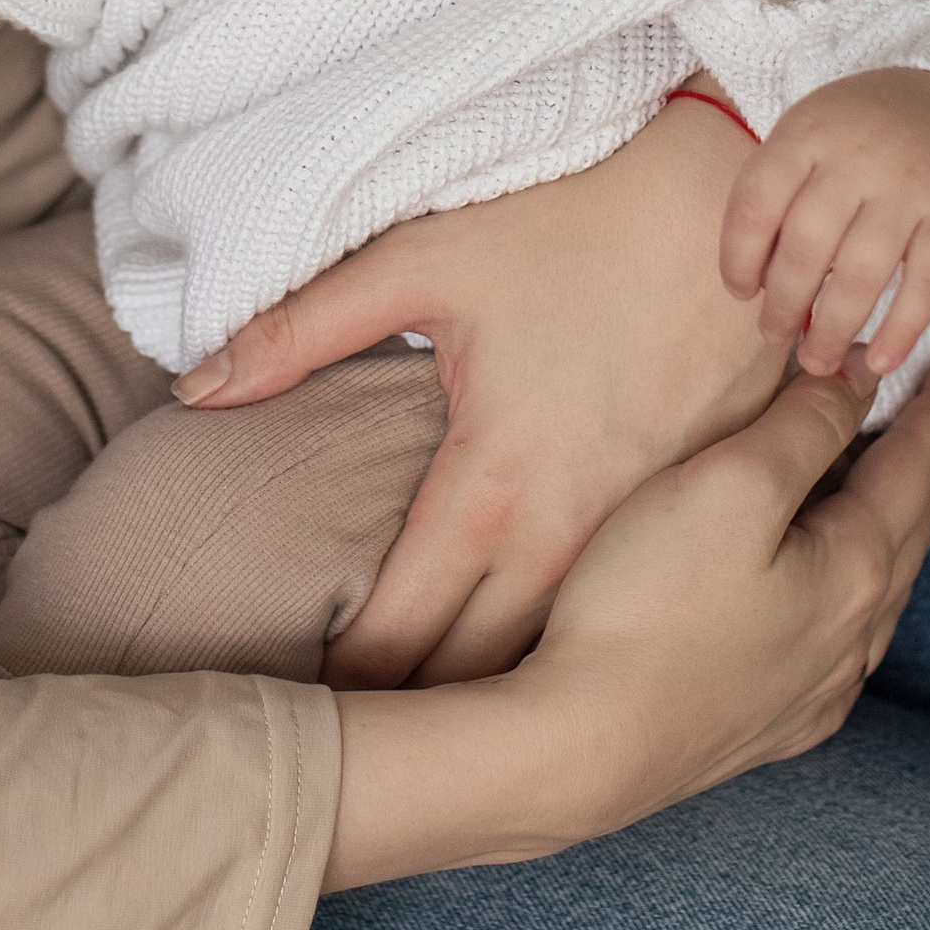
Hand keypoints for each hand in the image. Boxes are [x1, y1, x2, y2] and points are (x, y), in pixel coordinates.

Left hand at [175, 95, 792, 688]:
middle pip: (481, 676)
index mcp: (496, 483)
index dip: (344, 687)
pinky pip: (636, 618)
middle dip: (415, 716)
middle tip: (351, 742)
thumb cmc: (570, 218)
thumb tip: (194, 392)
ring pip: (563, 661)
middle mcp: (576, 533)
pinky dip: (583, 650)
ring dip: (499, 696)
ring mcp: (653, 537)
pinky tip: (548, 668)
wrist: (735, 188)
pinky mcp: (709, 521)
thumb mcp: (422, 260)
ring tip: (436, 733)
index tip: (297, 715)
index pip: (402, 634)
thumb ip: (298, 330)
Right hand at [323, 355, 929, 887]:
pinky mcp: (774, 722)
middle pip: (913, 522)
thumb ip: (804, 427)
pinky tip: (844, 590)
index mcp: (856, 568)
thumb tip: (859, 384)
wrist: (584, 748)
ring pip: (884, 585)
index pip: (917, 465)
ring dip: (902, 520)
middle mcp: (854, 636)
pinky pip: (845, 638)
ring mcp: (817, 689)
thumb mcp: (730, 485)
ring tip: (907, 478)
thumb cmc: (647, 604)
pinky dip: (860, 584)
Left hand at [718, 68, 929, 383]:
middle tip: (775, 337)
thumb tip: (755, 284)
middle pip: (807, 245)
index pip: (757, 201)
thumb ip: (780, 193)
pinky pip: (926, 286)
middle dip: (784, 304)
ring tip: (816, 360)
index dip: (738, 256)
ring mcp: (911, 188)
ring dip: (832, 328)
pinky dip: (901, 331)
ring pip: (862, 273)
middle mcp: (857, 157)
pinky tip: (878, 361)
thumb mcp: (810, 134)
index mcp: (808, 132)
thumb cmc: (860, 134)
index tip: (740, 292)